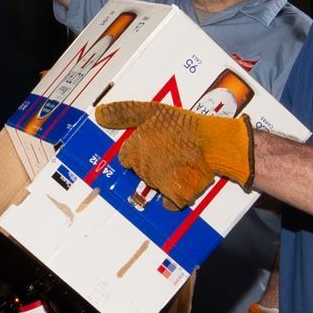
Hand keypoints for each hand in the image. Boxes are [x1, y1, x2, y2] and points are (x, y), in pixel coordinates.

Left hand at [94, 101, 254, 209]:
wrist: (212, 142)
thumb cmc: (183, 125)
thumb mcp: (152, 111)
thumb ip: (124, 113)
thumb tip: (99, 114)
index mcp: (133, 149)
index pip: (127, 157)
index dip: (141, 151)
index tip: (154, 145)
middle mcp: (142, 168)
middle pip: (141, 171)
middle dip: (154, 164)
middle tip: (170, 152)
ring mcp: (158, 184)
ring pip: (156, 185)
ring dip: (165, 177)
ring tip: (180, 161)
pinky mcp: (175, 197)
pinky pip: (170, 202)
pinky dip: (177, 195)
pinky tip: (185, 179)